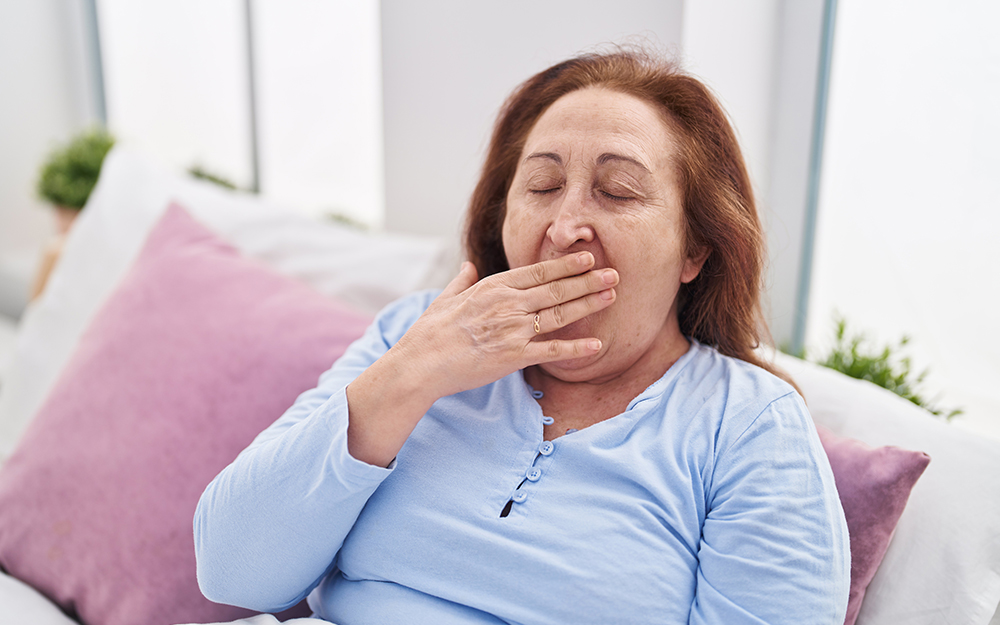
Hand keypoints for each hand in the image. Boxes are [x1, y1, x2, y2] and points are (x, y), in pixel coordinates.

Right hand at [345, 251, 616, 465]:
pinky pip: (552, 351)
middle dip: (588, 280)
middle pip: (556, 289)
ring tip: (612, 296)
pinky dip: (576, 349)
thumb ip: (461, 281)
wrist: (421, 362)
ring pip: (560, 314)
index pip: (538, 271)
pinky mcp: (514, 356)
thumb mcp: (444, 299)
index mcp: (493, 287)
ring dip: (588, 304)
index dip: (566, 265)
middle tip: (615, 273)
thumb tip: (467, 266)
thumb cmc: (430, 332)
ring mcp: (513, 329)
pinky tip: (597, 346)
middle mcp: (508, 304)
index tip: (588, 257)